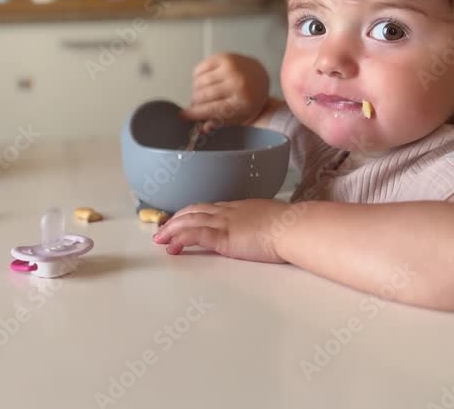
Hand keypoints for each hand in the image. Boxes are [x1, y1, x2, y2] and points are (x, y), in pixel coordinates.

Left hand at [152, 200, 289, 262]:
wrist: (293, 227)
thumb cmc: (290, 226)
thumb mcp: (271, 219)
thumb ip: (260, 223)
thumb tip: (264, 229)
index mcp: (238, 207)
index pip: (208, 208)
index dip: (192, 214)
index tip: (182, 219)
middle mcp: (227, 212)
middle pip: (193, 211)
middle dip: (175, 220)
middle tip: (162, 230)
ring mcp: (224, 223)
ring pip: (189, 221)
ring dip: (172, 230)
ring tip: (160, 240)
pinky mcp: (223, 237)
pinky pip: (195, 235)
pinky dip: (181, 239)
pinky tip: (172, 246)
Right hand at [181, 53, 268, 131]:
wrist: (260, 78)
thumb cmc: (249, 99)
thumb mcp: (238, 117)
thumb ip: (220, 122)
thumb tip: (202, 128)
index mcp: (242, 100)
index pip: (211, 109)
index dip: (195, 113)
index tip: (184, 115)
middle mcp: (237, 82)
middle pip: (203, 95)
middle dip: (195, 102)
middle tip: (197, 104)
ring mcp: (230, 67)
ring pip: (199, 82)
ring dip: (196, 90)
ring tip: (203, 93)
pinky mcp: (223, 57)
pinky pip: (199, 69)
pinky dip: (197, 77)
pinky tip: (205, 82)